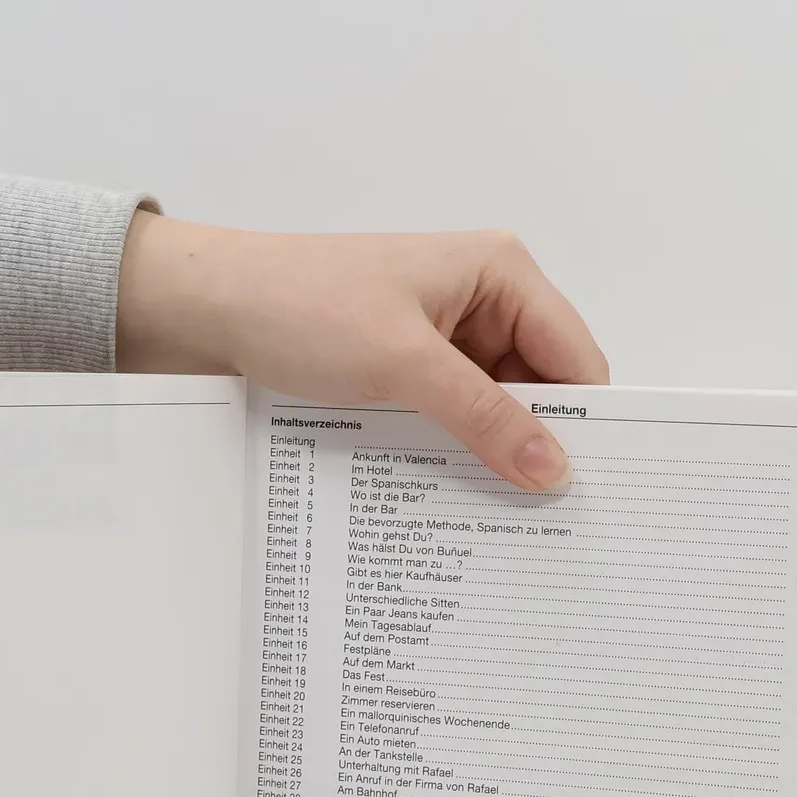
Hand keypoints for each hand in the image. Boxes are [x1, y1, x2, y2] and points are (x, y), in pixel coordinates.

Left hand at [116, 219, 608, 490]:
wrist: (208, 307)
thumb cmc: (303, 309)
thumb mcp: (402, 365)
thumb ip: (485, 418)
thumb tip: (554, 472)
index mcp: (502, 273)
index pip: (577, 358)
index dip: (586, 424)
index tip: (588, 495)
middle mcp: (488, 298)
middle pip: (545, 386)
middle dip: (538, 444)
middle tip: (544, 522)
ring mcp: (451, 332)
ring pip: (501, 407)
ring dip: (493, 451)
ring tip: (499, 517)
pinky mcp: (415, 362)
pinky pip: (459, 413)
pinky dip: (458, 447)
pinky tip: (454, 491)